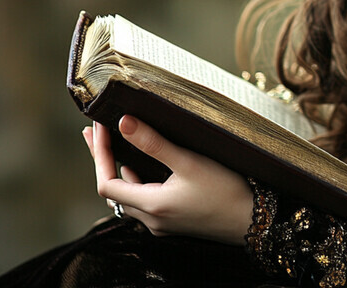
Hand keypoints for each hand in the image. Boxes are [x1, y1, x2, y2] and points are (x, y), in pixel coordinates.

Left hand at [83, 116, 253, 244]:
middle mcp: (150, 220)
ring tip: (112, 145)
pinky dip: (134, 180)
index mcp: (151, 206)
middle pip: (112, 189)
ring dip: (117, 169)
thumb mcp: (190, 162)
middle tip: (93, 132)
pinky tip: (139, 167)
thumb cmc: (226, 190)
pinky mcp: (173, 221)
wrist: (253, 220)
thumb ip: (155, 144)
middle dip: (102, 159)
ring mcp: (161, 223)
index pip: (106, 182)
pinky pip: (142, 201)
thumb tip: (124, 123)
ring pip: (126, 196)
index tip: (99, 126)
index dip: (99, 154)